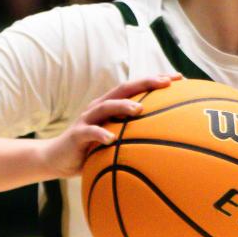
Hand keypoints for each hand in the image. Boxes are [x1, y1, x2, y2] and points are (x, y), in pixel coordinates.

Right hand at [33, 75, 174, 178]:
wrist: (57, 158)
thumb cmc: (92, 149)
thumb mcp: (117, 140)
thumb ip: (136, 136)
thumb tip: (169, 141)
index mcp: (112, 105)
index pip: (137, 88)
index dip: (156, 80)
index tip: (180, 78)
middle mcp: (100, 106)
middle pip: (124, 89)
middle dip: (145, 83)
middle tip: (166, 82)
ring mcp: (87, 119)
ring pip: (106, 106)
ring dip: (123, 106)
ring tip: (139, 109)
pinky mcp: (77, 134)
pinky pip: (89, 132)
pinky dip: (100, 135)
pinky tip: (111, 140)